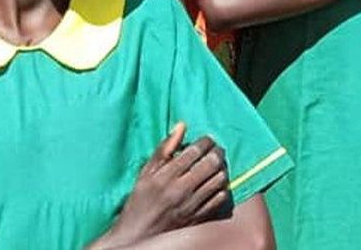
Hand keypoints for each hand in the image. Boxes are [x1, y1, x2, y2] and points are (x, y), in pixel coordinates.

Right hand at [92, 123, 229, 247]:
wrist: (137, 235)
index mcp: (165, 176)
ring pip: (220, 179)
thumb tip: (182, 126)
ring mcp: (192, 205)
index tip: (206, 140)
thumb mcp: (145, 173)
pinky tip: (216, 183)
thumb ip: (164, 149)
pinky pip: (220, 198)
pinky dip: (222, 187)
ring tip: (217, 165)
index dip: (205, 141)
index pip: (194, 151)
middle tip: (216, 150)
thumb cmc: (140, 201)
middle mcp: (181, 190)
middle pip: (211, 163)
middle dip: (217, 152)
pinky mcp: (198, 217)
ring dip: (222, 168)